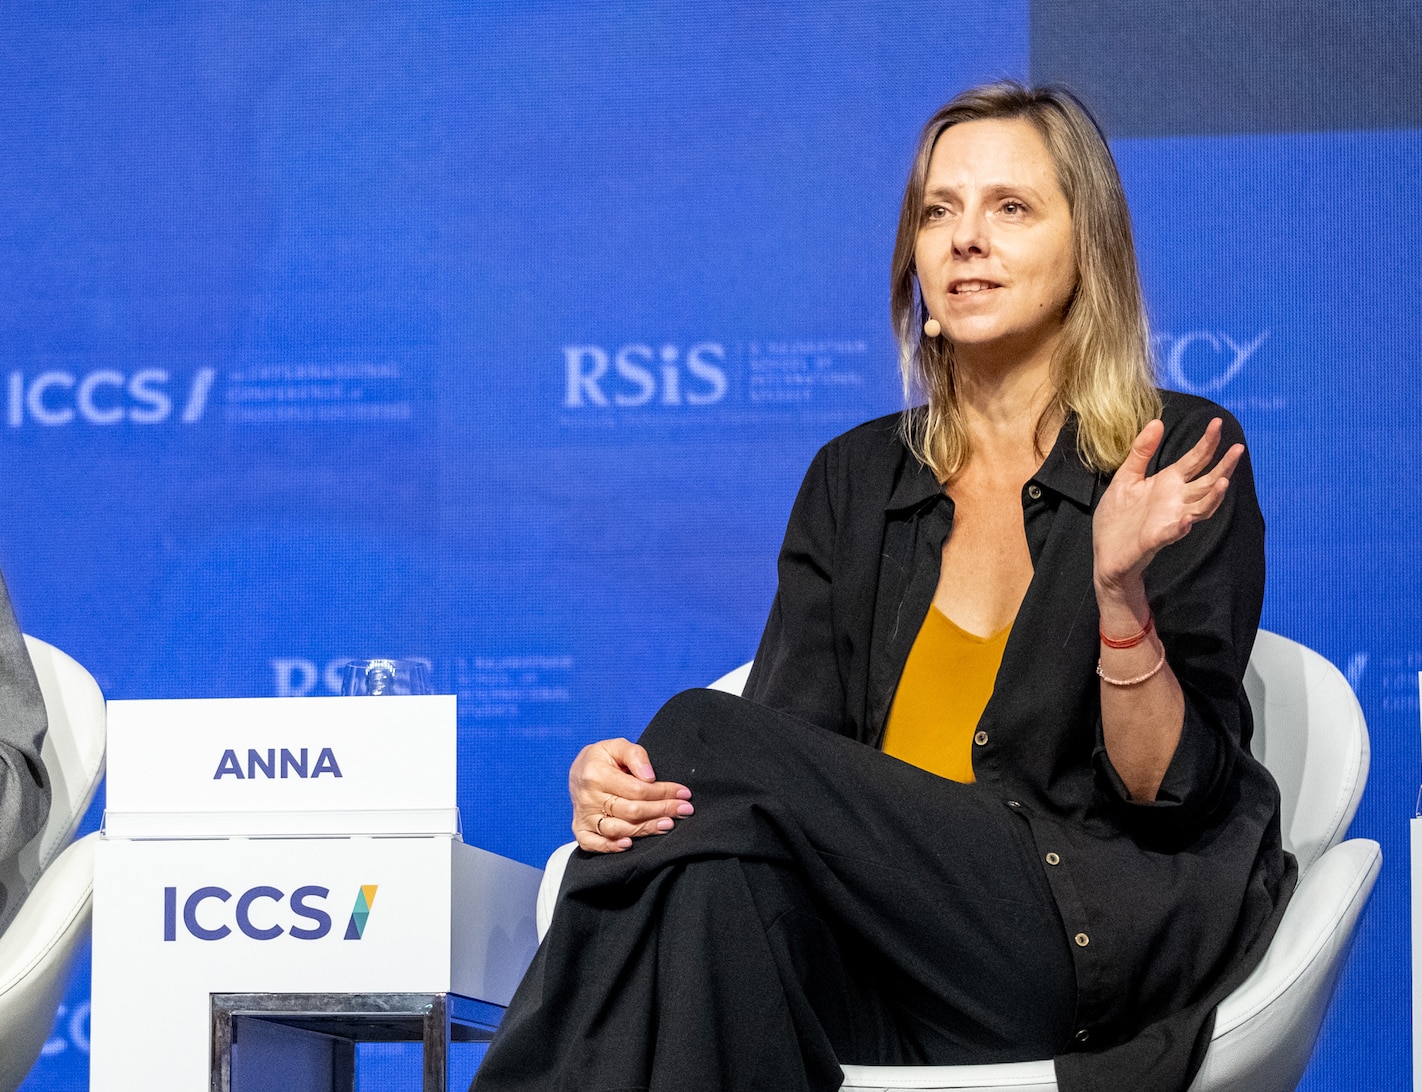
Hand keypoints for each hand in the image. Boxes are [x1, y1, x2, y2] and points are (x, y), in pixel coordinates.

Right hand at [569, 737, 693, 852]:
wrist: (578, 771)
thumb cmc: (603, 758)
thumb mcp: (617, 746)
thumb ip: (635, 755)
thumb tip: (650, 777)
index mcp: (596, 774)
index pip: (637, 789)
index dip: (663, 792)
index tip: (683, 793)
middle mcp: (588, 798)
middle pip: (631, 811)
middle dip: (662, 810)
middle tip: (685, 810)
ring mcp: (583, 816)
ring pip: (618, 829)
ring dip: (646, 829)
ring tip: (668, 824)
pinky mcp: (580, 829)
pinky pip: (593, 844)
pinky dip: (610, 847)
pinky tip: (630, 844)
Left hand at [1093, 418, 1242, 590]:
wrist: (1105, 553)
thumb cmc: (1118, 517)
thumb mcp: (1126, 477)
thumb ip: (1141, 452)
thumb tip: (1157, 422)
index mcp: (1168, 483)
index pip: (1195, 460)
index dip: (1207, 443)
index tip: (1217, 423)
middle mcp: (1175, 500)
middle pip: (1207, 482)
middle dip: (1223, 466)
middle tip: (1238, 448)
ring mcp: (1169, 520)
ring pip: (1200, 508)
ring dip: (1213, 497)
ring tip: (1225, 481)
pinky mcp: (1155, 539)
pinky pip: (1173, 533)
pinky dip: (1181, 527)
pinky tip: (1186, 519)